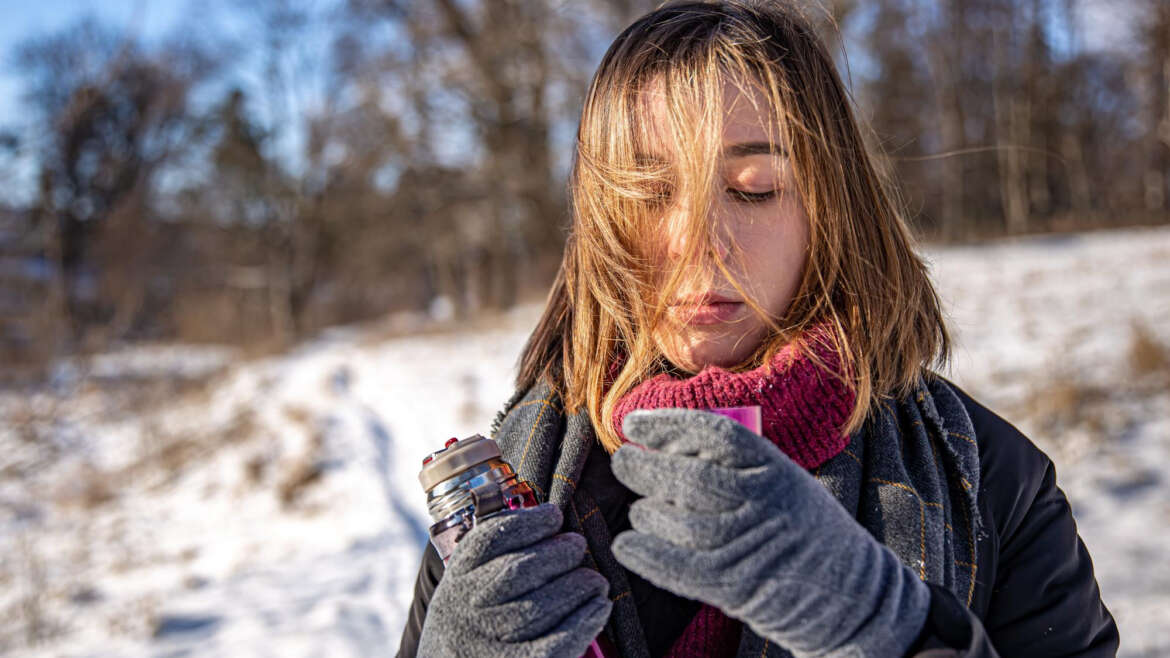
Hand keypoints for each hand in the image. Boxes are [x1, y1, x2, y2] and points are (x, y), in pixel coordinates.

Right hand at [417, 503, 611, 657]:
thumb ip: (500, 556)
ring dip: (574, 588)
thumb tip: (554, 524)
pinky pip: (550, 646)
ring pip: (535, 608)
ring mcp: (484, 641)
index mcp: (456, 579)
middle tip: (579, 546)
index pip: (488, 541)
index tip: (554, 515)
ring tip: (596, 580)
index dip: (526, 524)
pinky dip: (581, 625)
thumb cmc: (476, 618)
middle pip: (515, 572)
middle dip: (555, 554)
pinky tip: (599, 608)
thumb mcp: (470, 584)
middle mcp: (464, 608)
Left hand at [611, 409, 928, 656]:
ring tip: (640, 509)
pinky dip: (644, 553)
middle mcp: (762, 500)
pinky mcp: (733, 584)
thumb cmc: (807, 532)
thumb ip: (736, 465)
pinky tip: (627, 544)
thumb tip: (665, 446)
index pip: (714, 433)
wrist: (852, 596)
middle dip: (643, 466)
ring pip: (675, 520)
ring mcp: (747, 543)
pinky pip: (675, 565)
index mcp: (776, 468)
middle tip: (623, 460)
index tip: (635, 422)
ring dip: (645, 512)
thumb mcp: (785, 482)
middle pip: (687, 476)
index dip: (668, 424)